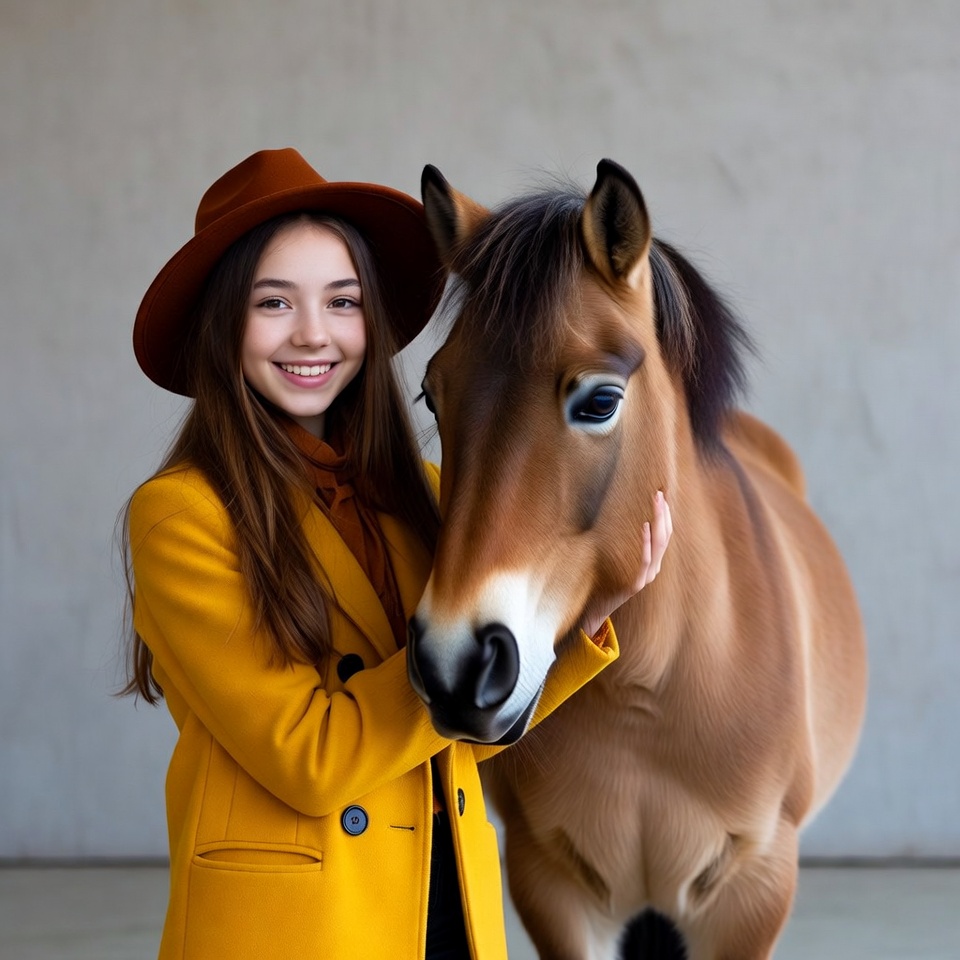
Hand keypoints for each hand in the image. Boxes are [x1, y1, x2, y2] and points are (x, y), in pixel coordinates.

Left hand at [581, 491, 672, 637]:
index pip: (665, 536)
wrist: (595, 609)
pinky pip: (644, 560)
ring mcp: (645, 578)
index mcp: (652, 563)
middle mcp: (653, 570)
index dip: (666, 516)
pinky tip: (643, 525)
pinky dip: (645, 542)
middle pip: (665, 537)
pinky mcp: (635, 584)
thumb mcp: (617, 560)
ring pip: (659, 546)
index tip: (663, 496)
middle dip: (664, 513)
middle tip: (659, 493)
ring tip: (655, 502)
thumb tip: (619, 516)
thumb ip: (623, 544)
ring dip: (658, 521)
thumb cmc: (602, 580)